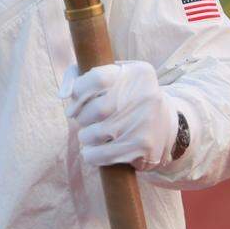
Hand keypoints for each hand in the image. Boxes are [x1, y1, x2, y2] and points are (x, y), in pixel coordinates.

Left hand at [60, 61, 176, 169]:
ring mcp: (145, 122)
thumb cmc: (126, 98)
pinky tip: (93, 151)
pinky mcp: (144, 148)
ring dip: (85, 137)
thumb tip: (63, 95)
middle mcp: (146, 95)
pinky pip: (103, 155)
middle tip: (85, 120)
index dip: (79, 91)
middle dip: (82, 117)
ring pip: (95, 134)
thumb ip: (78, 77)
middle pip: (95, 109)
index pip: (97, 78)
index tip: (76, 100)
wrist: (166, 125)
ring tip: (91, 135)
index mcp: (137, 73)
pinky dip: (91, 155)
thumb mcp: (111, 78)